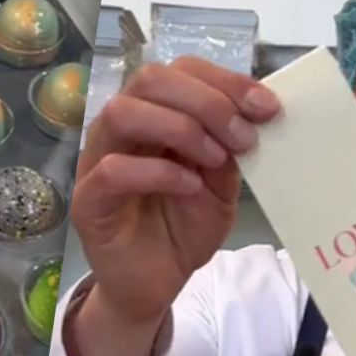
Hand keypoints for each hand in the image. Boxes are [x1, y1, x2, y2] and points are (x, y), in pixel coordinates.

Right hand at [71, 56, 279, 321]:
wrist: (156, 285)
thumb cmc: (182, 231)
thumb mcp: (222, 185)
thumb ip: (230, 148)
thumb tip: (257, 111)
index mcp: (154, 116)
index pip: (180, 70)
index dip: (224, 80)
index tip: (266, 107)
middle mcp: (121, 130)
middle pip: (149, 79)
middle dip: (206, 100)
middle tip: (242, 136)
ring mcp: (97, 161)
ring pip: (122, 113)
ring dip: (180, 128)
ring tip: (214, 159)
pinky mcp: (88, 201)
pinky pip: (114, 170)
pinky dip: (158, 172)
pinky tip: (188, 187)